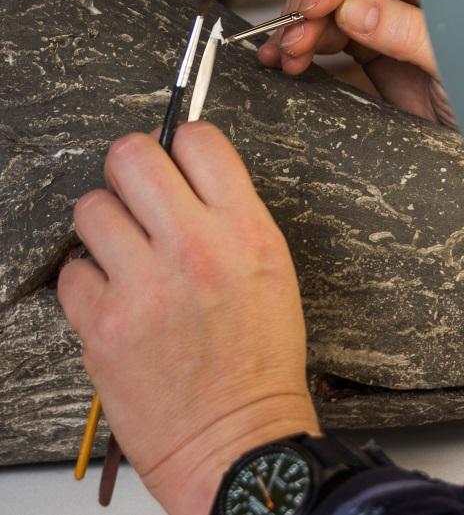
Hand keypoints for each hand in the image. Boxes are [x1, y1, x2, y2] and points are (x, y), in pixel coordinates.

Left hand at [57, 123, 318, 514]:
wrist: (236, 437)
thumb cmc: (260, 361)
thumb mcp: (274, 272)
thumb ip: (231, 219)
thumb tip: (185, 179)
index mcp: (246, 232)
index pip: (199, 141)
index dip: (183, 144)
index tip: (178, 161)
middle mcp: (195, 248)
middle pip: (132, 155)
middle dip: (131, 168)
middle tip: (139, 196)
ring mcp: (143, 285)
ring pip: (92, 207)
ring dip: (106, 225)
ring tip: (127, 255)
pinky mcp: (102, 323)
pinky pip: (72, 270)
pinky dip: (90, 282)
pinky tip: (118, 302)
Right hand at [256, 0, 454, 127]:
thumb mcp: (456, 62)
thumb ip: (408, 33)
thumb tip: (354, 10)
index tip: (317, 0)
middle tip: (293, 34)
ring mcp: (388, 14)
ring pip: (330, 3)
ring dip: (300, 25)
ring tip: (285, 55)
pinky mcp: (371, 45)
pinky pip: (329, 33)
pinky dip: (303, 44)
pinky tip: (286, 59)